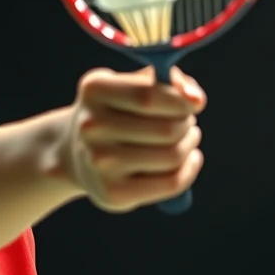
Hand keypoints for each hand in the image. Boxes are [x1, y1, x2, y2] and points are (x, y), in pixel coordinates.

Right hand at [64, 65, 205, 212]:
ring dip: (190, 144)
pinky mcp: (112, 193)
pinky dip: (189, 169)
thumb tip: (196, 99)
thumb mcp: (134, 84)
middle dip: (187, 124)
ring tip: (184, 139)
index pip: (149, 96)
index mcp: (94, 91)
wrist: (78, 152)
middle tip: (186, 122)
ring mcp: (100, 163)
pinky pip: (172, 183)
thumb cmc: (118, 111)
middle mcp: (91, 127)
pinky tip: (188, 159)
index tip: (192, 103)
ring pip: (173, 156)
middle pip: (167, 130)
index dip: (181, 101)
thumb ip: (169, 81)